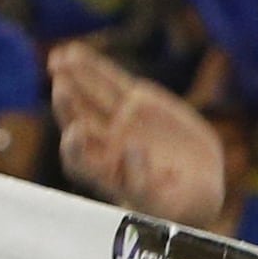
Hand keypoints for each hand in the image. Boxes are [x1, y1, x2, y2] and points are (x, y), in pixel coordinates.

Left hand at [49, 40, 225, 224]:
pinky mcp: (136, 102)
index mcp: (107, 176)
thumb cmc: (180, 206)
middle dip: (68, 106)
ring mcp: (118, 122)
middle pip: (79, 123)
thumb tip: (133, 149)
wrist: (198, 186)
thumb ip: (145, 184)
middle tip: (60, 86)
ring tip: (59, 58)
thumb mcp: (165, 206)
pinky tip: (74, 52)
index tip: (76, 132)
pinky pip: (111, 81)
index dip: (74, 148)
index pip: (80, 162)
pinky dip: (93, 67)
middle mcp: (106, 147)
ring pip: (90, 97)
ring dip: (74, 78)